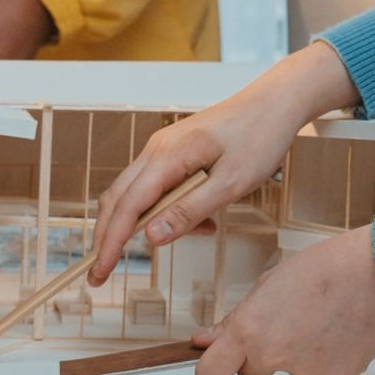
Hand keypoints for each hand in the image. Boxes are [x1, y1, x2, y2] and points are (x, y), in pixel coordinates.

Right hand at [88, 40, 360, 286]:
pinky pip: (154, 186)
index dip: (111, 242)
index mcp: (167, 156)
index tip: (100, 271)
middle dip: (108, 237)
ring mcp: (161, 149)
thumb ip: (189, 211)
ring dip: (142, 224)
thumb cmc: (260, 138)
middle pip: (117, 200)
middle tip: (102, 272)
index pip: (127, 207)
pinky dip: (164, 210)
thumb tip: (150, 237)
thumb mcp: (231, 183)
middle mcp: (155, 150)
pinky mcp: (172, 152)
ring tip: (191, 235)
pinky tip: (199, 220)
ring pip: (134, 194)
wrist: (274, 103)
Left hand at [192, 226, 374, 374]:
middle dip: (258, 355)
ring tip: (318, 319)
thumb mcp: (266, 286)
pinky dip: (324, 357)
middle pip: (251, 372)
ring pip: (288, 370)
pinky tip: (336, 329)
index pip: (210, 374)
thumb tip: (204, 339)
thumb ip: (233, 320)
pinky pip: (319, 372)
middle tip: (283, 324)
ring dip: (296, 353)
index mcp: (249, 330)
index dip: (209, 373)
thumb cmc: (323, 270)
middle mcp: (274, 356)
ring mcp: (306, 371)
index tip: (210, 370)